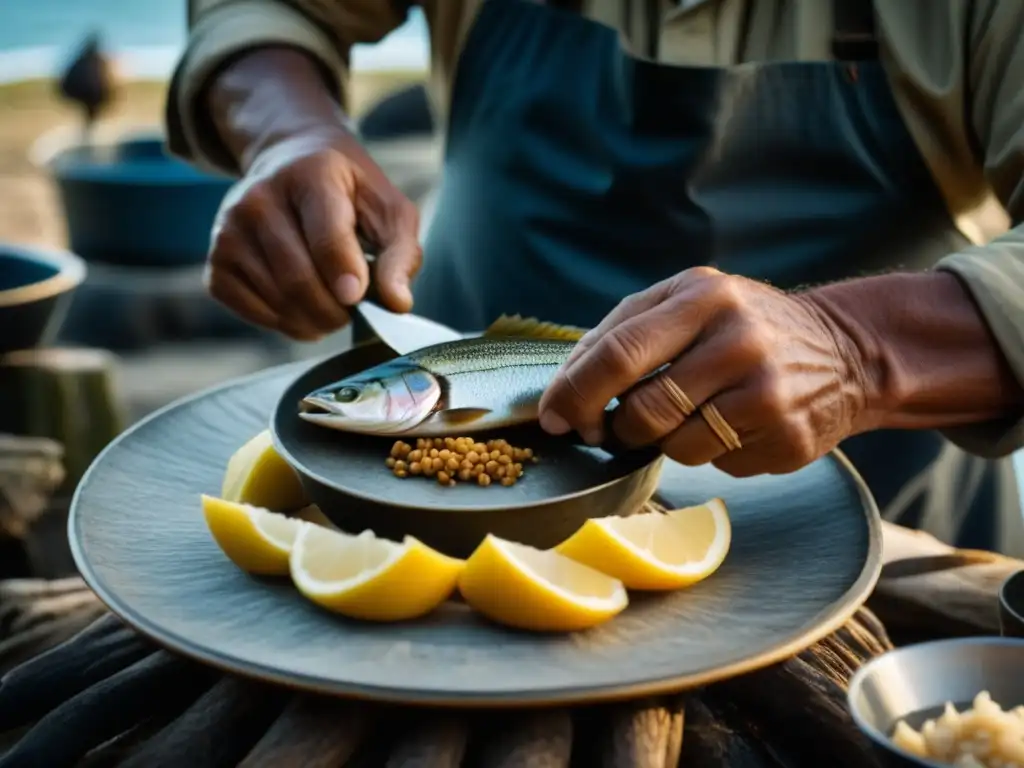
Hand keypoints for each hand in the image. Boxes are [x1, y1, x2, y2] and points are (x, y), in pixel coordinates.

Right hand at [205, 127, 421, 340]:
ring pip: (279, 302)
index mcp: (311, 175)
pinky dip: (286, 323)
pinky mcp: (216, 263)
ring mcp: (229, 231)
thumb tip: (397, 304)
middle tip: (353, 310)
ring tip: (332, 305)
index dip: (345, 274)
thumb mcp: (389, 211)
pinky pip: (255, 313)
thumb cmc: (351, 194)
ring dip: (315, 321)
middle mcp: (259, 199)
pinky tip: (302, 306)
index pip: (326, 236)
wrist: (291, 163)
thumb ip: (400, 255)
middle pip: (300, 280)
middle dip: (336, 311)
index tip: (358, 297)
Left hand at [537, 267, 870, 476]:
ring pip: (675, 446)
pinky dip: (707, 452)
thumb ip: (623, 333)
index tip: (553, 418)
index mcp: (704, 296)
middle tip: (616, 425)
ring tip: (688, 414)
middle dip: (616, 427)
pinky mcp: (786, 438)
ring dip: (663, 441)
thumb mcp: (688, 302)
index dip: (575, 392)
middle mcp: (738, 341)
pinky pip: (715, 464)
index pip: (619, 353)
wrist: (846, 352)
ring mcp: (767, 392)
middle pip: (643, 409)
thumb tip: (563, 390)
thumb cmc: (740, 326)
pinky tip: (731, 424)